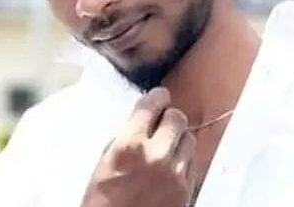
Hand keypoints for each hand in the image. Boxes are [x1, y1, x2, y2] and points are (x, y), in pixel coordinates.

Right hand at [81, 87, 196, 206]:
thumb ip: (126, 139)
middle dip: (169, 117)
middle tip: (162, 123)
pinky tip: (173, 164)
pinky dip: (185, 158)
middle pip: (177, 117)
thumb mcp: (104, 165)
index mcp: (129, 146)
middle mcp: (155, 155)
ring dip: (178, 139)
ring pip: (189, 138)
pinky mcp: (186, 190)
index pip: (152, 105)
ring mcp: (175, 174)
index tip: (158, 97)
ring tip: (167, 147)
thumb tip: (144, 120)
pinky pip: (193, 161)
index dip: (157, 98)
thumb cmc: (100, 204)